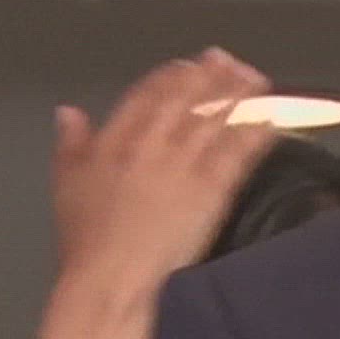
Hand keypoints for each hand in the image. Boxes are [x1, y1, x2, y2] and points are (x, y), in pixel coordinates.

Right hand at [51, 48, 276, 288]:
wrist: (112, 279)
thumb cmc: (85, 241)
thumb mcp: (66, 185)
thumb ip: (70, 143)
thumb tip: (68, 112)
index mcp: (116, 140)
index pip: (147, 95)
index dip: (170, 76)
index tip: (186, 65)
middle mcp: (154, 144)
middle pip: (187, 98)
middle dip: (209, 75)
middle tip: (226, 60)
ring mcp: (186, 165)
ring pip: (217, 118)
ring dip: (238, 94)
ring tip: (255, 78)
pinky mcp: (213, 189)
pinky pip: (239, 151)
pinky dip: (258, 131)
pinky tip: (273, 117)